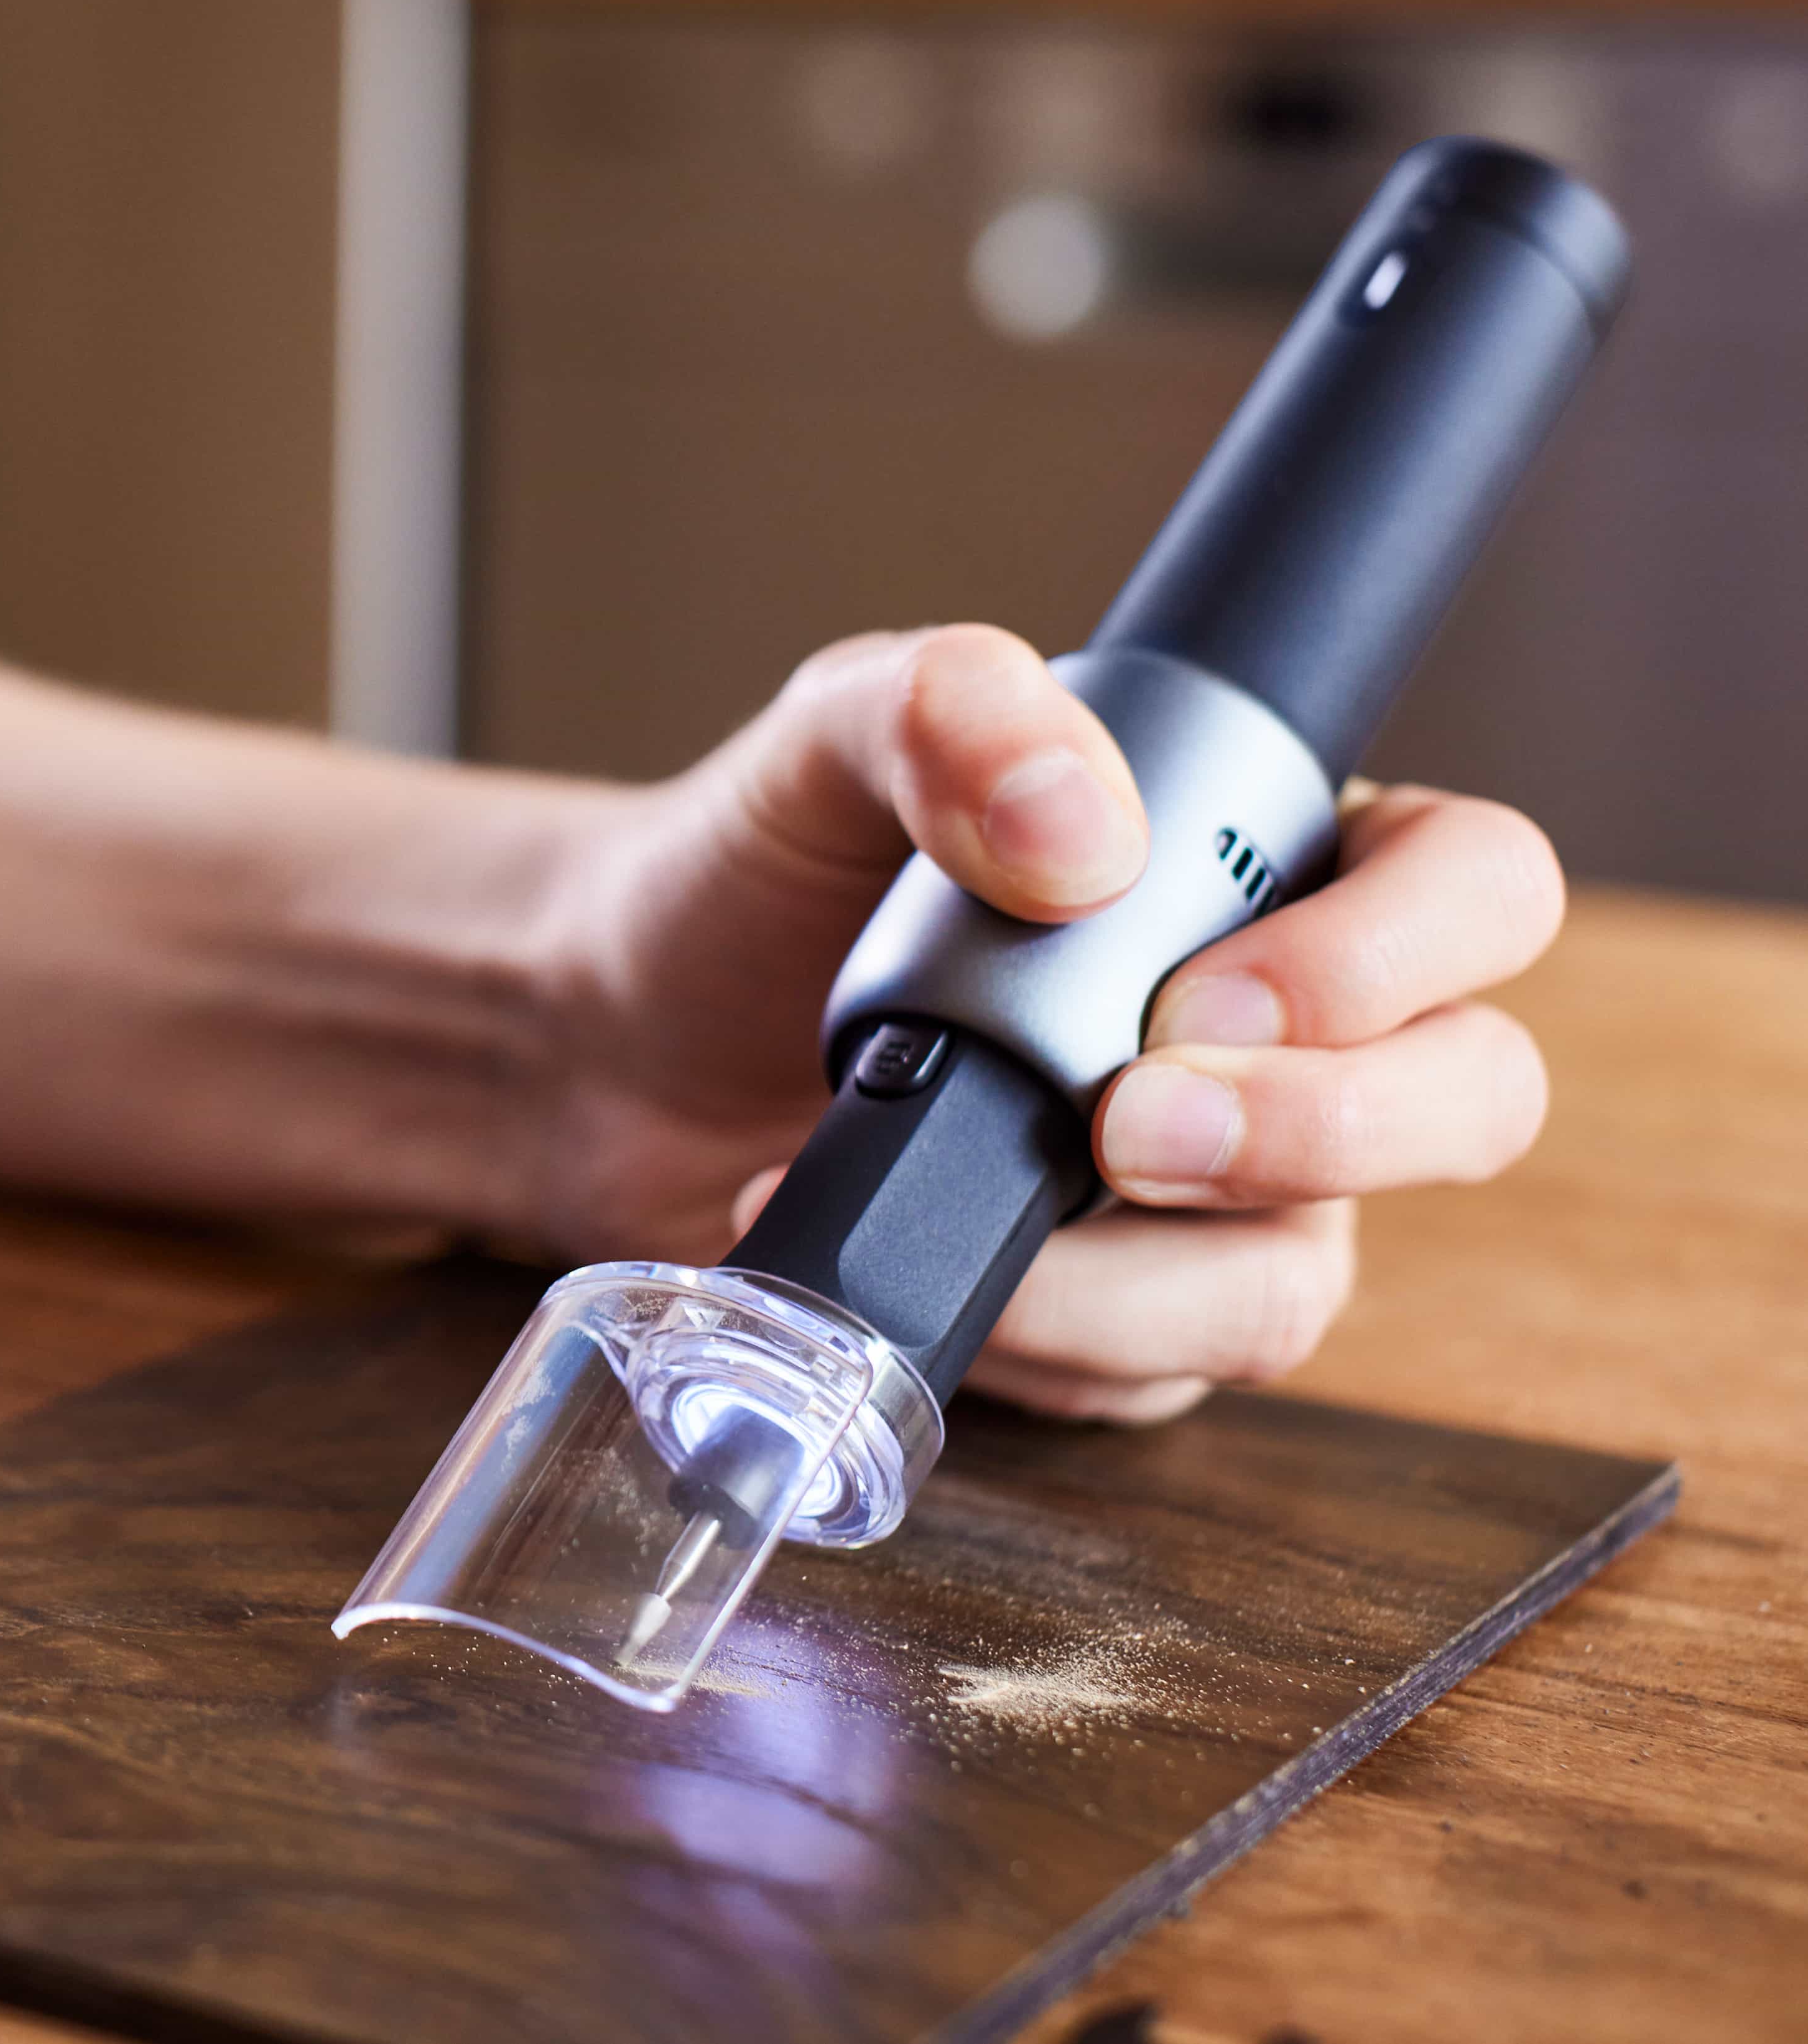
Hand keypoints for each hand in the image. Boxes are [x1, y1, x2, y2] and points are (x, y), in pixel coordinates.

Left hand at [535, 625, 1561, 1418]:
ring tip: (957, 1209)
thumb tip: (1081, 827)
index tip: (1212, 993)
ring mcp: (1216, 1194)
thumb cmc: (752, 872)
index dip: (1402, 954)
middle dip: (1322, 1135)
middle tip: (1122, 1125)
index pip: (1474, 886)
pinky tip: (912, 1273)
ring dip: (1131, 1277)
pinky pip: (1151, 1376)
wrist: (613, 1041)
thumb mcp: (833, 736)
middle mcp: (1279, 1032)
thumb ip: (950, 711)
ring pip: (1299, 1277)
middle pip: (1466, 1099)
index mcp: (1266, 855)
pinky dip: (1029, 1339)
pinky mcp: (1119, 1318)